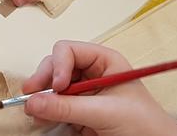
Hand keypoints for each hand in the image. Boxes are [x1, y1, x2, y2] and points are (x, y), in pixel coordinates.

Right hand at [22, 41, 176, 135]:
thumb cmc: (144, 124)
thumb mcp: (106, 112)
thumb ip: (68, 107)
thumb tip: (33, 101)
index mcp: (103, 62)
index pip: (69, 51)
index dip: (58, 66)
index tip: (56, 86)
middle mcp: (90, 72)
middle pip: (55, 66)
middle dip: (44, 80)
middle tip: (32, 96)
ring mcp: (82, 92)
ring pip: (50, 85)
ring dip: (41, 96)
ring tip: (36, 111)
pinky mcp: (77, 110)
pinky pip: (53, 104)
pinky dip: (45, 110)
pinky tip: (42, 118)